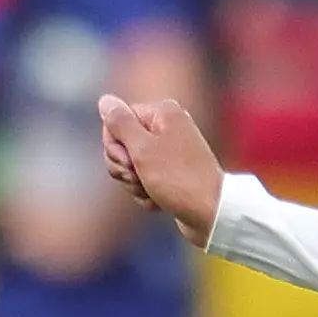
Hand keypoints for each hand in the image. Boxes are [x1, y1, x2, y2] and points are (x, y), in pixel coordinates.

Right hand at [98, 94, 223, 244]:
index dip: (115, 144)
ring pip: (130, 166)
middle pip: (121, 143)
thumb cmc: (179, 180)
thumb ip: (120, 122)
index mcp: (163, 113)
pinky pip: (144, 181)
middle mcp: (168, 128)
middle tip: (139, 177)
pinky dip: (147, 194)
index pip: (116, 120)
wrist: (212, 216)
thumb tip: (106, 100)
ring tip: (152, 192)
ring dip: (134, 183)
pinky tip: (159, 202)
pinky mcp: (172, 175)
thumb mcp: (142, 148)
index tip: (129, 161)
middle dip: (124, 167)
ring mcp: (170, 153)